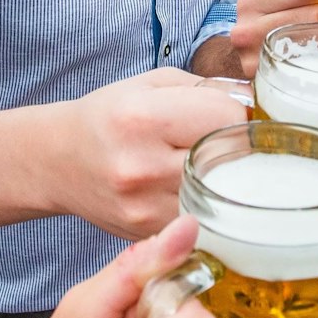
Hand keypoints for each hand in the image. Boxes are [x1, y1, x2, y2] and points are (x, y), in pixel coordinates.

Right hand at [57, 70, 249, 239]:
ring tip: (211, 165)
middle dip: (237, 147)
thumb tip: (258, 104)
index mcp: (141, 117)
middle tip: (228, 142)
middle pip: (229, 159)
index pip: (227, 118)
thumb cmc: (110, 116)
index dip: (237, 114)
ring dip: (226, 180)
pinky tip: (195, 191)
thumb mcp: (152, 85)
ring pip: (221, 195)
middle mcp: (141, 165)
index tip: (229, 116)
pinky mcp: (147, 232)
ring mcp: (144, 207)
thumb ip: (207, 89)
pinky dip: (207, 204)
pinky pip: (201, 219)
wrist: (59, 161)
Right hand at [224, 0, 317, 78]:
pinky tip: (309, 57)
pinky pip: (313, 63)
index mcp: (251, 0)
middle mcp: (244, 29)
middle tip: (313, 23)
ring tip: (310, 39)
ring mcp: (253, 59)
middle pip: (315, 15)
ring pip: (317, 39)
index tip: (317, 0)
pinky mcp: (268, 81)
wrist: (254, 56)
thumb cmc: (282, 18)